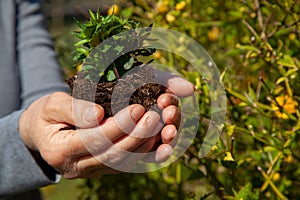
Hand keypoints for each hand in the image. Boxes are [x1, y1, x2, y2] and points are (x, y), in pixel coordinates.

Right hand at [18, 92, 182, 177]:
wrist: (44, 132)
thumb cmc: (48, 115)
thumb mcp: (52, 104)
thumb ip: (72, 109)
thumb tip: (98, 114)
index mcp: (61, 151)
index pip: (95, 140)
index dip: (118, 126)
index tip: (137, 108)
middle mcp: (78, 167)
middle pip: (115, 155)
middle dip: (138, 135)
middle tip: (155, 116)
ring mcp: (93, 170)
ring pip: (126, 162)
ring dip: (147, 145)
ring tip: (163, 126)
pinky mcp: (105, 168)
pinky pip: (129, 163)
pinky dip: (146, 152)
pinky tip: (162, 140)